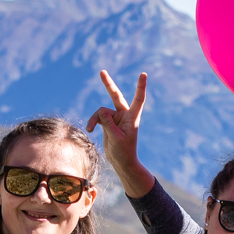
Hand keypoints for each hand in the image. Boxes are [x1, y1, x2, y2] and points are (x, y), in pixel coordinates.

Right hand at [87, 70, 152, 195]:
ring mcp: (116, 118)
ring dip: (94, 118)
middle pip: (115, 96)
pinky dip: (92, 121)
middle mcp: (125, 115)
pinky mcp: (108, 122)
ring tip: (89, 128)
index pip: (138, 99)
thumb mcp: (116, 138)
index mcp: (132, 117)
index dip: (140, 87)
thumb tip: (102, 110)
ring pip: (101, 112)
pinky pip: (97, 117)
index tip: (143, 74)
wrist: (121, 162)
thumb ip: (108, 123)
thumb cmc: (124, 152)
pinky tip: (89, 129)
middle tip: (102, 71)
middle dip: (108, 84)